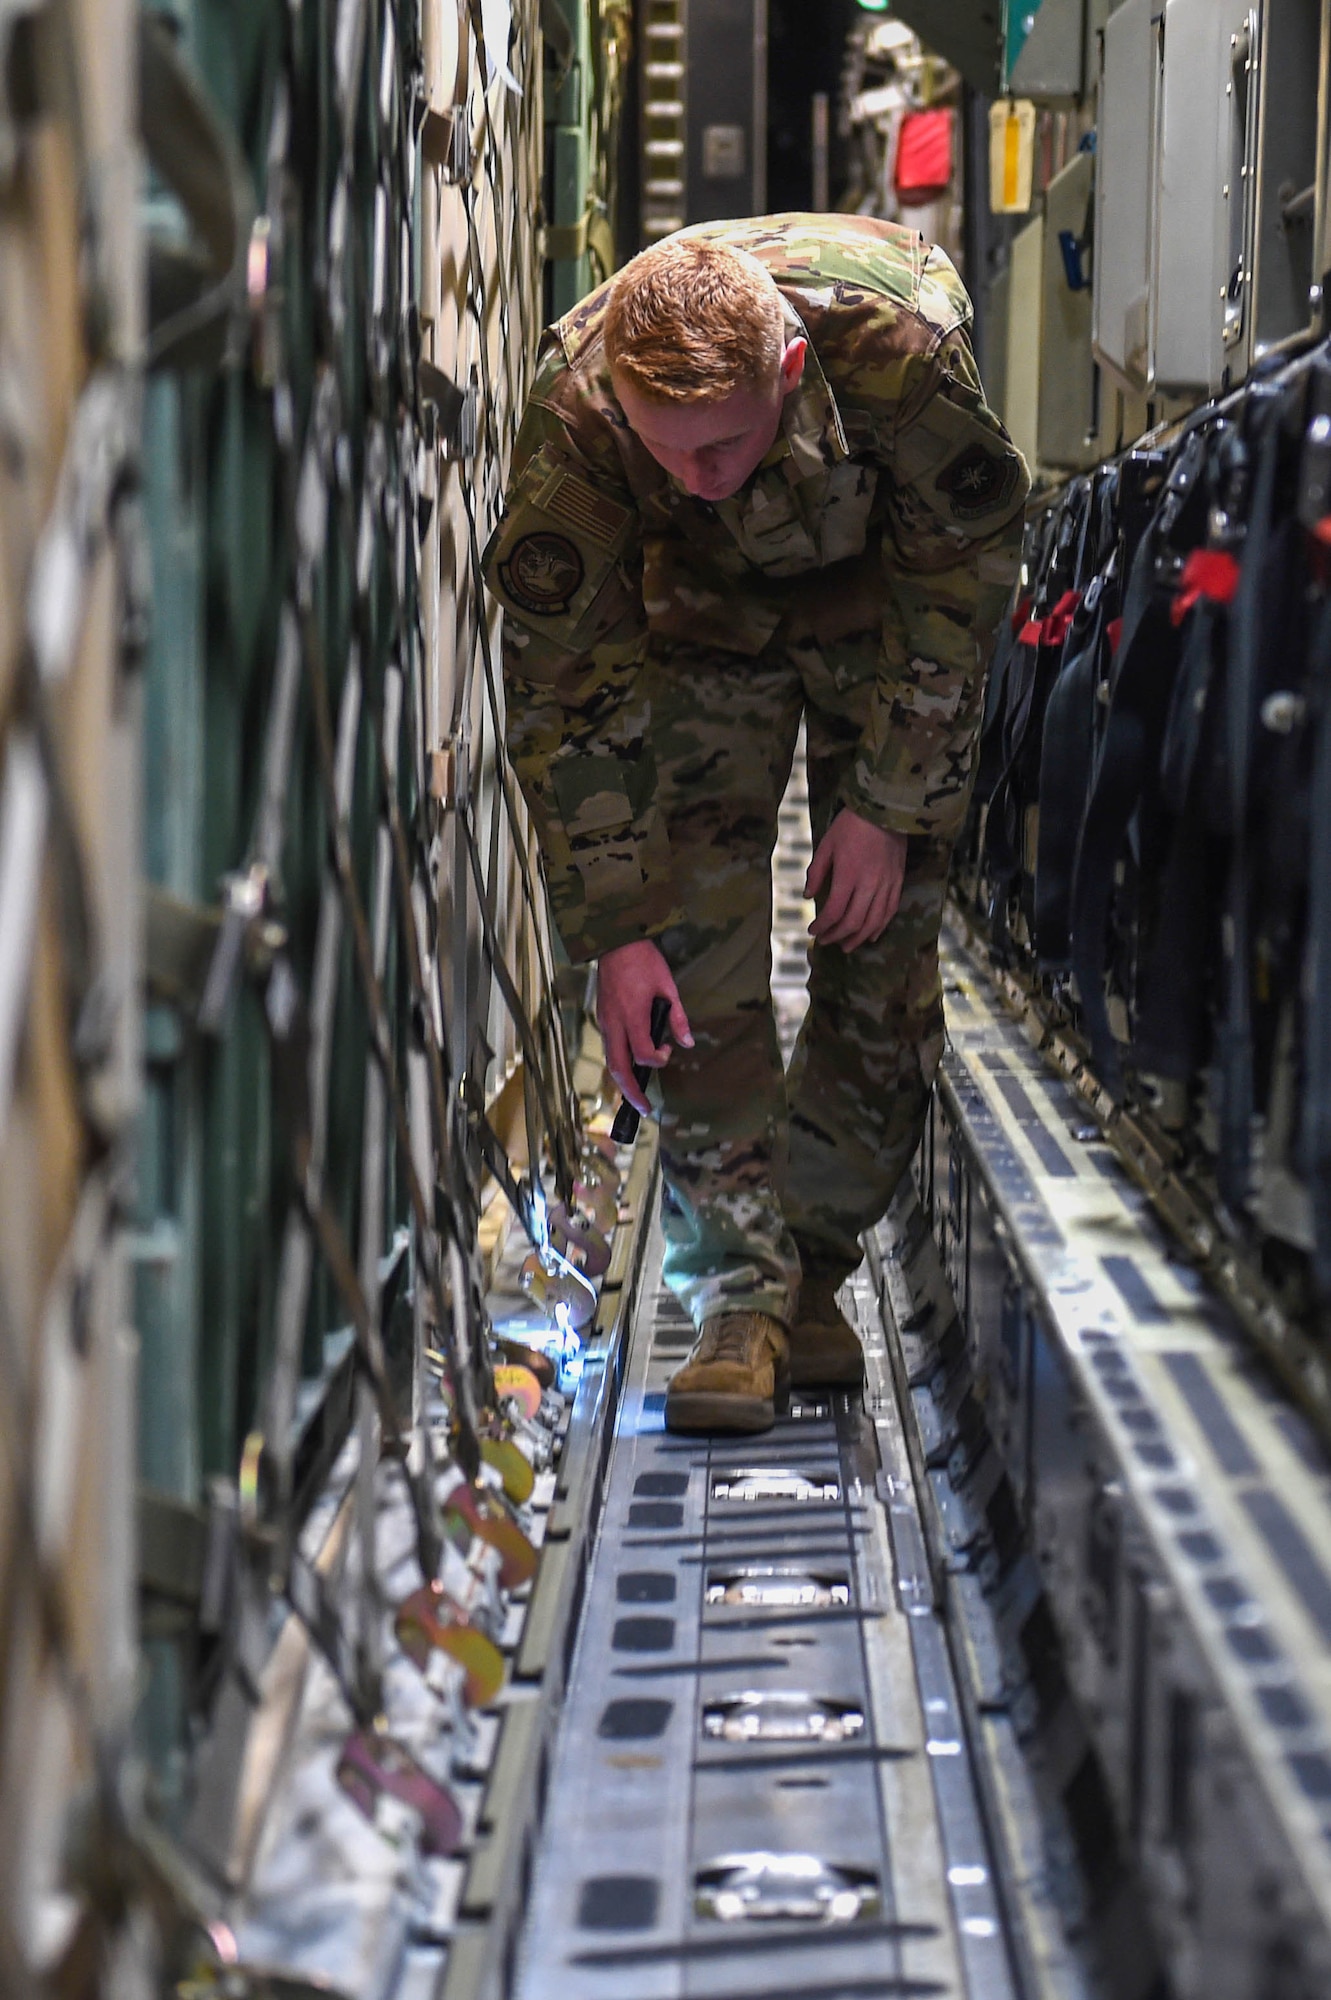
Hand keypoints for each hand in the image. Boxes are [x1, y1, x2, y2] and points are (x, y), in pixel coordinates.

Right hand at [595, 939, 692, 1114]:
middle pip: (618, 1067)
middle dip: (630, 1092)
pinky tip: (629, 1066)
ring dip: (623, 1079)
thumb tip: (687, 1042)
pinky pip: (609, 1046)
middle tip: (644, 1109)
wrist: (615, 942)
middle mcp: (614, 1023)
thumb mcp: (667, 986)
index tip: (667, 1052)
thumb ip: (677, 1017)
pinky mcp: (602, 1016)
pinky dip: (619, 1062)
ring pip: (610, 1059)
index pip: (642, 1054)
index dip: (657, 1061)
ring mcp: (605, 1020)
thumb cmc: (644, 961)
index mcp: (632, 1016)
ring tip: (635, 1094)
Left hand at [805, 808, 907, 951]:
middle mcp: (868, 885)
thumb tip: (808, 896)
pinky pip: (890, 911)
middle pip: (853, 922)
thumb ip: (816, 872)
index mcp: (848, 875)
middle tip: (826, 941)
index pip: (833, 912)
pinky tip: (870, 936)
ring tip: (846, 946)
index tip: (812, 931)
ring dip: (858, 938)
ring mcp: (886, 885)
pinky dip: (880, 927)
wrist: (886, 809)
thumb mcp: (826, 845)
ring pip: (873, 922)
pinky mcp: (898, 882)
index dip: (822, 926)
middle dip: (837, 936)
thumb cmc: (851, 824)